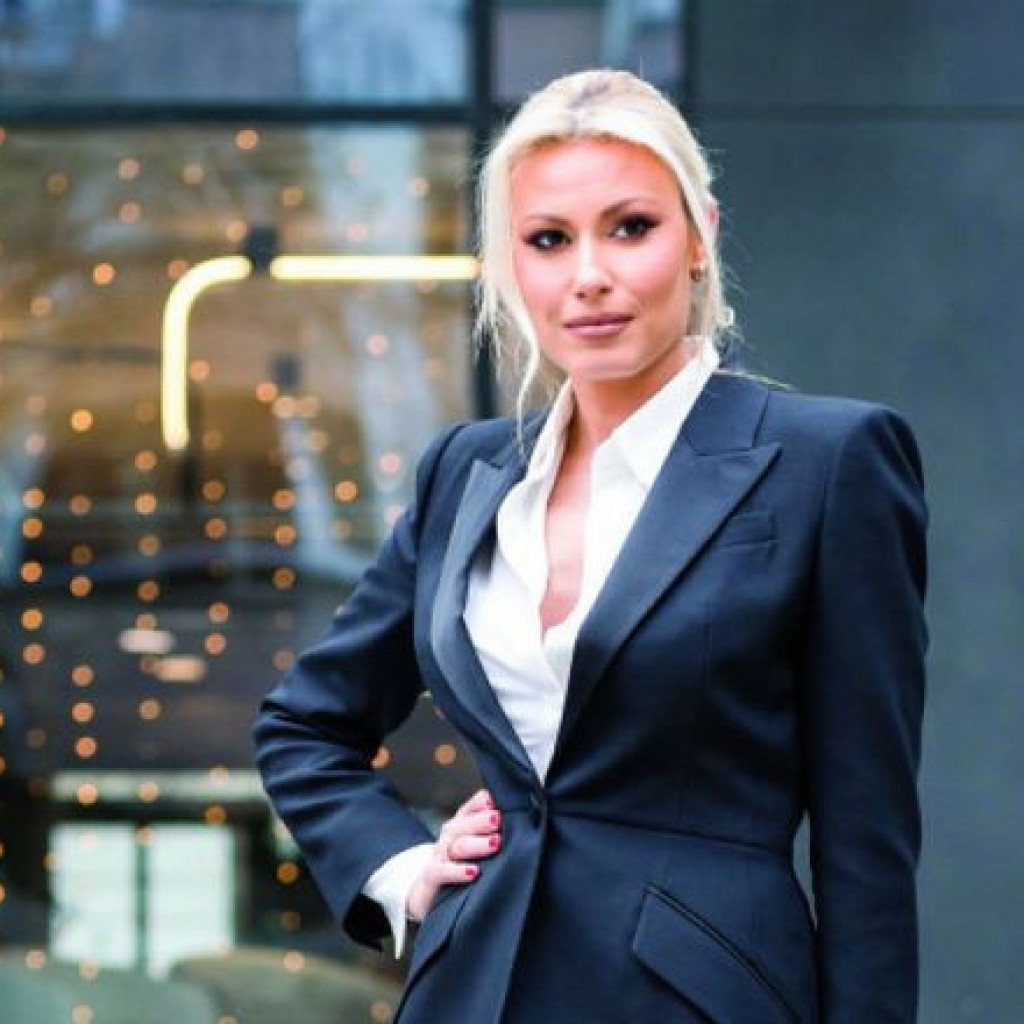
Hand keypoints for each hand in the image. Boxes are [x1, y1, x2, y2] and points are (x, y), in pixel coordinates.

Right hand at [406, 788, 501, 921]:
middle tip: (499, 819)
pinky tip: (473, 872)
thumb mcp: (472, 840)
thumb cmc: (459, 860)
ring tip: (496, 843)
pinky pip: (443, 871)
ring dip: (478, 844)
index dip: (484, 802)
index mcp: (462, 822)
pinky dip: (457, 871)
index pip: (473, 807)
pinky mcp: (433, 875)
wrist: (426, 884)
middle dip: (482, 820)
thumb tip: (512, 812)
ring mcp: (441, 854)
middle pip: (465, 823)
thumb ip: (488, 827)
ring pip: (459, 846)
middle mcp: (451, 835)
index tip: (499, 801)